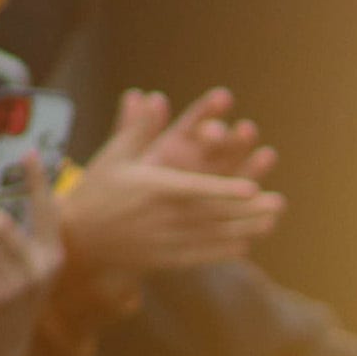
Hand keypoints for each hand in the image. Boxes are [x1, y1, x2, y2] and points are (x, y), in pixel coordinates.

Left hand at [0, 157, 63, 355]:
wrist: (1, 349)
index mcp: (51, 256)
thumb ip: (12, 243)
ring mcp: (23, 285)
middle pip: (0, 224)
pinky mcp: (0, 299)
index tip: (29, 152)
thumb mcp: (18, 271)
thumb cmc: (4, 302)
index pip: (45, 211)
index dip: (37, 181)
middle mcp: (42, 269)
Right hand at [60, 91, 282, 279]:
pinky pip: (201, 255)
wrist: (78, 238)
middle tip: (278, 203)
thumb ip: (138, 129)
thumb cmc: (97, 190)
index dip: (225, 190)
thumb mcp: (114, 156)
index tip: (252, 188)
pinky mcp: (166, 259)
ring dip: (245, 230)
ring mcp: (166, 241)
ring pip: (212, 237)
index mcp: (152, 189)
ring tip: (271, 222)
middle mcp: (163, 217)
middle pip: (212, 215)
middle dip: (247, 211)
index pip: (195, 189)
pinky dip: (224, 251)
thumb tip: (152, 97)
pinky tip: (246, 244)